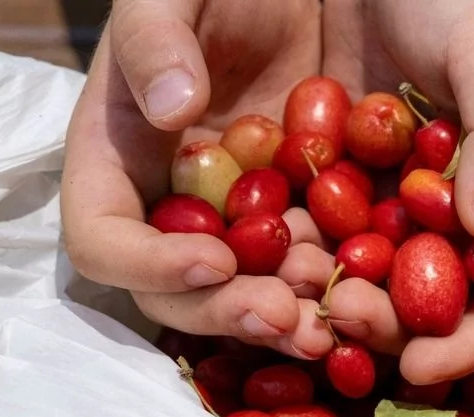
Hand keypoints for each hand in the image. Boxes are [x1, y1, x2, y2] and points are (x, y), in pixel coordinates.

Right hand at [60, 0, 336, 359]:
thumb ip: (156, 39)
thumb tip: (172, 110)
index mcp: (118, 158)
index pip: (103, 239)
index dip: (150, 265)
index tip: (216, 258)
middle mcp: (172, 202)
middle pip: (178, 289)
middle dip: (228, 309)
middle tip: (286, 316)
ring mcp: (235, 215)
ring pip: (249, 290)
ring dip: (288, 316)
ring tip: (335, 320)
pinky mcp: (296, 213)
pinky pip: (307, 263)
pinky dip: (334, 286)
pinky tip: (370, 292)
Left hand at [316, 0, 473, 383]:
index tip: (421, 368)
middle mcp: (460, 205)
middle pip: (438, 296)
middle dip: (392, 325)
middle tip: (342, 325)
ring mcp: (398, 192)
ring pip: (374, 270)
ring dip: (336, 296)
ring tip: (293, 301)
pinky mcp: (341, 171)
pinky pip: (320, 226)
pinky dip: (297, 247)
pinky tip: (265, 255)